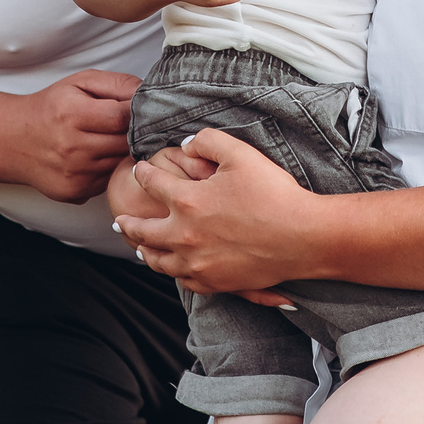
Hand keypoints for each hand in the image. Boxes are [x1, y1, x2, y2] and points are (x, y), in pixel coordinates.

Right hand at [8, 69, 136, 200]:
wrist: (14, 140)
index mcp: (72, 114)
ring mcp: (75, 174)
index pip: (123, 117)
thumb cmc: (52, 107)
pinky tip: (98, 156)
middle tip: (131, 125)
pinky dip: (110, 168)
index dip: (137, 112)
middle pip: (126, 143)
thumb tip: (147, 94)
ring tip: (111, 138)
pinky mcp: (76, 192)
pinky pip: (109, 180)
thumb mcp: (80, 83)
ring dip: (123, 152)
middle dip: (134, 133)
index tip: (140, 109)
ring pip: (120, 164)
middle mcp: (72, 148)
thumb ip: (117, 83)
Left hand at [115, 128, 322, 293]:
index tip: (139, 169)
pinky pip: (184, 281)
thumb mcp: (240, 154)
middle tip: (119, 220)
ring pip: (158, 261)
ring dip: (145, 252)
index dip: (143, 173)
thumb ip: (207, 141)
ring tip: (138, 248)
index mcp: (187, 201)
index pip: (153, 183)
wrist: (303, 237)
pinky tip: (174, 269)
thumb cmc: (275, 194)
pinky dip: (174, 273)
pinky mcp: (215, 282)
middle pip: (143, 231)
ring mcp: (197, 263)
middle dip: (129, 223)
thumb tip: (186, 145)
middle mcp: (184, 236)